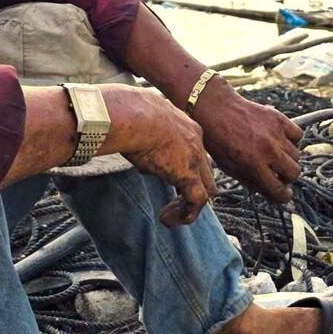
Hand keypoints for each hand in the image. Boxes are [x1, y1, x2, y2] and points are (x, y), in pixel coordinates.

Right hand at [102, 86, 215, 224]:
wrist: (131, 115)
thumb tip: (129, 142)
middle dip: (191, 187)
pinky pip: (197, 200)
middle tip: (174, 201)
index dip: (184, 167)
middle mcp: (196, 140)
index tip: (166, 177)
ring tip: (167, 215)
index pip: (194, 150)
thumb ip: (141, 133)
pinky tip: (167, 220)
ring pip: (205, 188)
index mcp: (185, 125)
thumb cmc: (126, 113)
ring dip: (188, 205)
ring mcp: (195, 158)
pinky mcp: (188, 174)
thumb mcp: (138, 120)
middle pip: (205, 171)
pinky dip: (186, 214)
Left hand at [194, 83, 302, 202]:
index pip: (280, 191)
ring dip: (288, 158)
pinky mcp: (279, 119)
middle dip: (287, 177)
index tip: (284, 193)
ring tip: (275, 153)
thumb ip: (254, 182)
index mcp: (254, 166)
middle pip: (294, 173)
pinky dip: (292, 139)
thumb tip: (273, 193)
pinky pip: (298, 135)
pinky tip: (280, 139)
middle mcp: (267, 151)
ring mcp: (275, 134)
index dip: (283, 196)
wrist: (216, 111)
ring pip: (297, 155)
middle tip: (278, 172)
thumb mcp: (232, 169)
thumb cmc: (220, 142)